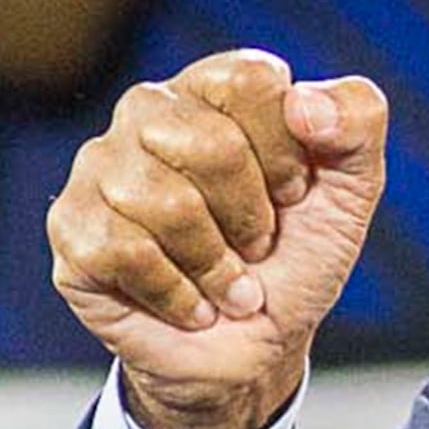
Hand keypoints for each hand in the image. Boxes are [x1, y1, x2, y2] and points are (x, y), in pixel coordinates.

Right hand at [48, 49, 390, 428]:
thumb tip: (305, 101)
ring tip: (227, 282)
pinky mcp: (71, 228)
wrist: (254, 347)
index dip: (285, 152)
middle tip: (256, 248)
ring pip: (167, 204)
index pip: (250, 81)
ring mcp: (99, 167)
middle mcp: (148, 111)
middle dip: (253, 218)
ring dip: (217, 265)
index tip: (292, 195)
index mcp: (213, 86)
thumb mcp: (350, 187)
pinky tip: (190, 303)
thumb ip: (356, 118)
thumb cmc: (295, 256)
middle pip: (211, 146)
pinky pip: (125, 253)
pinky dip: (177, 295)